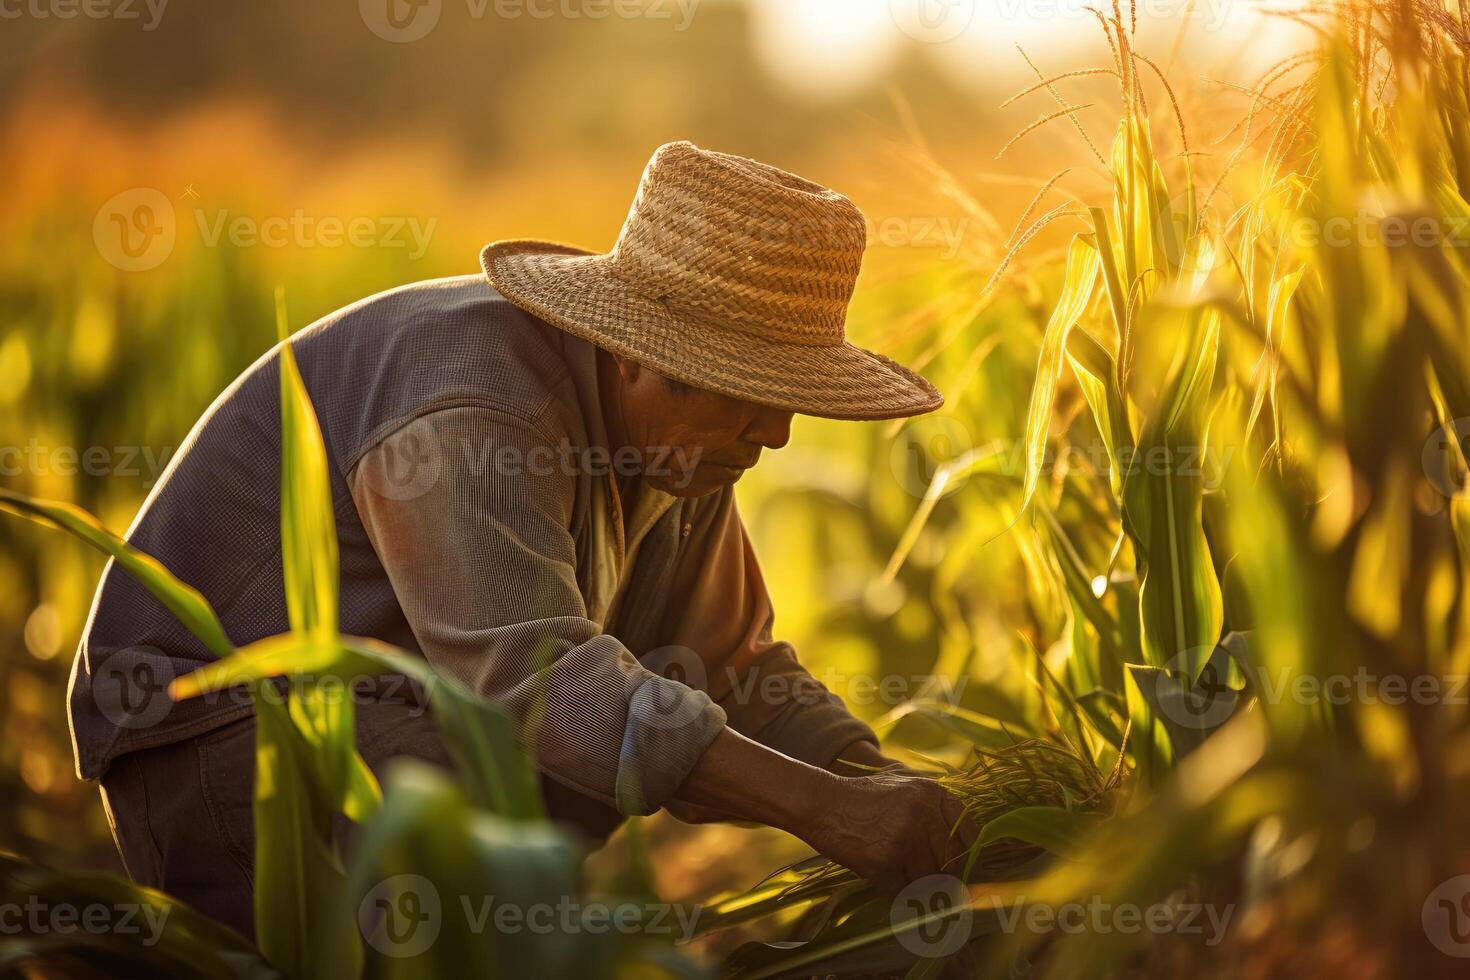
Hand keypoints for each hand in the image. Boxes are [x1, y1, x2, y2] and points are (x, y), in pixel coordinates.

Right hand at [668, 729, 971, 888]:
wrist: (820, 802)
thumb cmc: (861, 800)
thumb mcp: (902, 791)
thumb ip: (933, 816)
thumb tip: (962, 857)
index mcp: (933, 793)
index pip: (970, 833)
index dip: (965, 854)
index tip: (958, 867)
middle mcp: (926, 812)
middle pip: (952, 861)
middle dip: (940, 875)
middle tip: (922, 878)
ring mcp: (908, 835)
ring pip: (929, 878)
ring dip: (914, 883)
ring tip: (893, 870)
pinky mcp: (888, 857)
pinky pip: (902, 887)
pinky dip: (893, 888)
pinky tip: (878, 871)